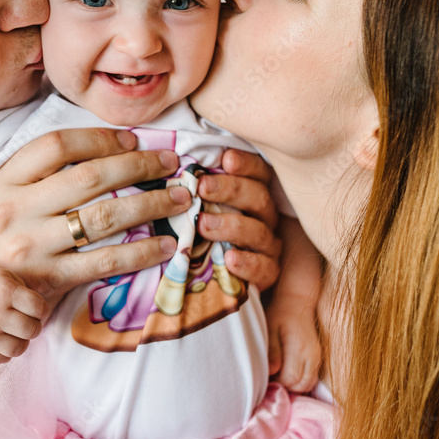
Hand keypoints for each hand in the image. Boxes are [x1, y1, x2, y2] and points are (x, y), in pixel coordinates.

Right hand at [0, 128, 185, 300]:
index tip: (133, 141)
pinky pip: (102, 263)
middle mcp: (16, 210)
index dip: (101, 139)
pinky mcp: (47, 281)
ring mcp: (32, 247)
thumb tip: (99, 148)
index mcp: (3, 180)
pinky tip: (165, 245)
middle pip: (89, 178)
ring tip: (180, 199)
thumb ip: (35, 170)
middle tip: (172, 164)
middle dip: (139, 167)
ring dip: (150, 205)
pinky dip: (139, 253)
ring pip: (102, 218)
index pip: (58, 146)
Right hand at [0, 265, 48, 363]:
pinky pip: (4, 359)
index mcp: (5, 292)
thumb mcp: (8, 277)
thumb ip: (29, 293)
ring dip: (21, 340)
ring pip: (20, 349)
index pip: (40, 309)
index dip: (41, 309)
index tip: (33, 307)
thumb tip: (44, 315)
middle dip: (33, 325)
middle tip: (24, 320)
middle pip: (32, 330)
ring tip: (14, 331)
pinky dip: (6, 350)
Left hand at [196, 149, 282, 290]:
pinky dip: (248, 263)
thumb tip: (170, 158)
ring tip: (203, 224)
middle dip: (231, 189)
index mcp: (253, 193)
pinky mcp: (268, 273)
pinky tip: (230, 259)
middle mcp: (264, 216)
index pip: (258, 172)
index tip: (226, 159)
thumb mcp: (198, 206)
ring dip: (231, 226)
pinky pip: (265, 268)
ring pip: (259, 231)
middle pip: (259, 197)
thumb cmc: (201, 231)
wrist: (211, 280)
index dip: (246, 164)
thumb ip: (195, 186)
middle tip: (202, 187)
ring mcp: (268, 245)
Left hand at [267, 293, 322, 392]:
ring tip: (280, 373)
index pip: (290, 379)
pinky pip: (312, 377)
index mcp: (299, 349)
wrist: (297, 301)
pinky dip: (301, 379)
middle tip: (273, 375)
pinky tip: (288, 370)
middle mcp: (312, 355)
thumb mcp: (270, 329)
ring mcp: (317, 356)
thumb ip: (272, 351)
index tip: (267, 373)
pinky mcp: (318, 356)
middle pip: (301, 385)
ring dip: (294, 384)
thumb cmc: (280, 314)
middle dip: (286, 385)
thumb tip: (271, 372)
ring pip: (308, 383)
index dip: (277, 381)